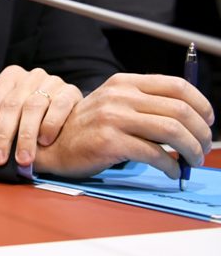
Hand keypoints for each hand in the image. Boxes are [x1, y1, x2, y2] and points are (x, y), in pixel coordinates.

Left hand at [0, 65, 80, 167]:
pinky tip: (44, 141)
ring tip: (22, 158)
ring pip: (33, 107)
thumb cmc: (28, 114)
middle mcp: (31, 75)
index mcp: (11, 75)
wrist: (70, 117)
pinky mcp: (71, 92)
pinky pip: (59, 107)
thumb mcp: (7, 106)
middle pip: (11, 105)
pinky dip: (50, 125)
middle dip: (2, 134)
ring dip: (25, 135)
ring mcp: (53, 82)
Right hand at [34, 73, 213, 178]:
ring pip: (172, 131)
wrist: (51, 145)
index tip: (208, 119)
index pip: (175, 85)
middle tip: (203, 148)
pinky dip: (170, 166)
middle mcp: (119, 96)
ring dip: (191, 150)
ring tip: (192, 161)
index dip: (201, 103)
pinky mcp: (109, 142)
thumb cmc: (87, 129)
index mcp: (124, 83)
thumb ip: (144, 104)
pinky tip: (171, 172)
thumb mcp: (113, 104)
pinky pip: (154, 154)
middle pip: (179, 110)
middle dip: (200, 133)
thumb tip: (189, 119)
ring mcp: (113, 118)